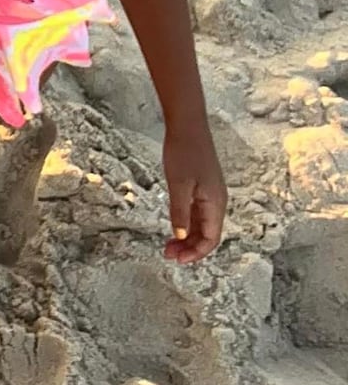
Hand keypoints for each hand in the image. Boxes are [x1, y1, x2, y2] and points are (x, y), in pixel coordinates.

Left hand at [161, 123, 226, 263]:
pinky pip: (197, 212)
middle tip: (168, 254)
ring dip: (187, 237)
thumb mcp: (179, 184)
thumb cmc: (184, 152)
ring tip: (168, 244)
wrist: (187, 125)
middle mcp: (217, 202)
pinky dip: (187, 222)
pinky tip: (174, 225)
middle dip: (190, 248)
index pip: (210, 239)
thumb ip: (180, 212)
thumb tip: (181, 238)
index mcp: (215, 204)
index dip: (195, 253)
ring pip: (202, 224)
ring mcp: (210, 193)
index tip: (176, 260)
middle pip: (207, 234)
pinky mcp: (202, 186)